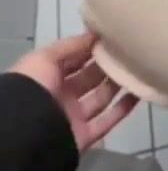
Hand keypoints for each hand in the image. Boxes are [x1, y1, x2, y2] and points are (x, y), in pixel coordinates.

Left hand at [10, 33, 138, 151]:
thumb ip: (71, 46)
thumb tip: (96, 35)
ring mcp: (74, 117)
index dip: (91, 48)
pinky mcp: (85, 135)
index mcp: (48, 76)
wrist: (27, 133)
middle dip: (107, 64)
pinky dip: (123, 109)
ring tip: (138, 68)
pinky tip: (138, 93)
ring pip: (101, 97)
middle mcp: (62, 95)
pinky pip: (107, 121)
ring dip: (118, 84)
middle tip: (130, 50)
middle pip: (90, 77)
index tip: (113, 36)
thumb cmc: (32, 89)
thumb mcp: (44, 58)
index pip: (74, 59)